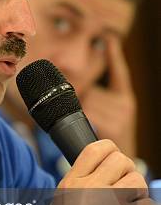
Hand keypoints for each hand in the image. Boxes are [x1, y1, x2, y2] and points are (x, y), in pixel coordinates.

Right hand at [51, 140, 149, 204]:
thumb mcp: (63, 202)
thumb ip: (80, 184)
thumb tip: (99, 173)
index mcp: (73, 181)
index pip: (97, 148)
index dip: (111, 151)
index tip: (114, 165)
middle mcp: (90, 186)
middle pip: (121, 160)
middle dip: (128, 172)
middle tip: (125, 187)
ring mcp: (109, 201)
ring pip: (137, 179)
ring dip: (138, 191)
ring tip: (131, 204)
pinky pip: (146, 204)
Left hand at [81, 36, 136, 156]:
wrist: (121, 166)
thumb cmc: (110, 140)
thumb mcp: (109, 118)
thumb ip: (97, 101)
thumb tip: (78, 88)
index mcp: (125, 98)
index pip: (119, 73)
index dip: (114, 56)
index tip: (109, 38)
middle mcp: (126, 103)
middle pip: (90, 89)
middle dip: (81, 100)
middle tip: (85, 114)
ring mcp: (121, 114)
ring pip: (86, 101)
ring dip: (80, 112)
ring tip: (90, 126)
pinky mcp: (114, 125)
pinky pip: (89, 113)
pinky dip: (83, 119)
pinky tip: (91, 128)